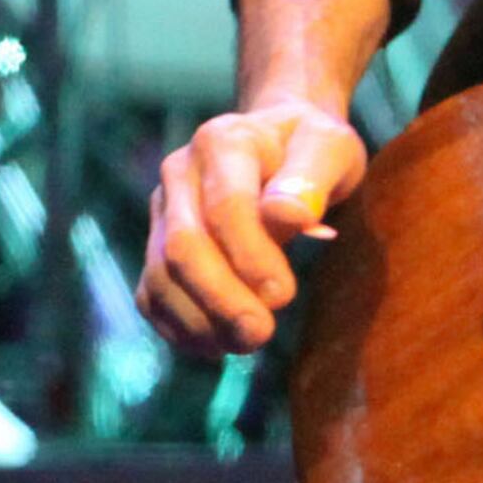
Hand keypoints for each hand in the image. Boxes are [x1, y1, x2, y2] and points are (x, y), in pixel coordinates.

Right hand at [138, 98, 368, 356]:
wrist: (281, 138)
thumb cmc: (311, 147)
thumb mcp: (330, 147)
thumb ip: (312, 178)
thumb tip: (287, 216)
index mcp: (223, 141)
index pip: (226, 207)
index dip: (251, 257)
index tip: (284, 295)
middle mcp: (179, 172)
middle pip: (182, 248)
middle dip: (220, 299)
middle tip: (260, 335)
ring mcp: (162, 209)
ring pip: (160, 276)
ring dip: (199, 321)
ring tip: (245, 344)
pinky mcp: (155, 242)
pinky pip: (152, 294)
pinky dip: (179, 326)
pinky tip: (216, 344)